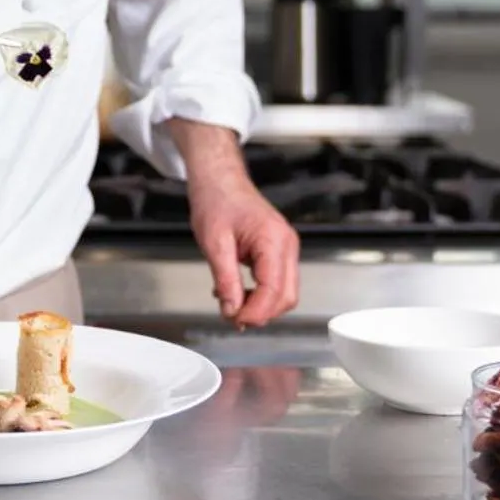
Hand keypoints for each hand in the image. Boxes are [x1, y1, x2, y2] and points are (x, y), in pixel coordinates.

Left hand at [167, 119, 299, 328]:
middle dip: (261, 313)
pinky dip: (259, 294)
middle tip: (232, 317)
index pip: (274, 290)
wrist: (219, 179)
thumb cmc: (216, 200)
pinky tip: (236, 292)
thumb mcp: (214, 242)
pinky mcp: (279, 251)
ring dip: (260, 305)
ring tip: (230, 304)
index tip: (235, 320)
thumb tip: (231, 310)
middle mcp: (286, 244)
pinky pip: (276, 282)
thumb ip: (225, 279)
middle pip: (286, 296)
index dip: (256, 311)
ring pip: (284, 293)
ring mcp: (285, 247)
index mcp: (273, 240)